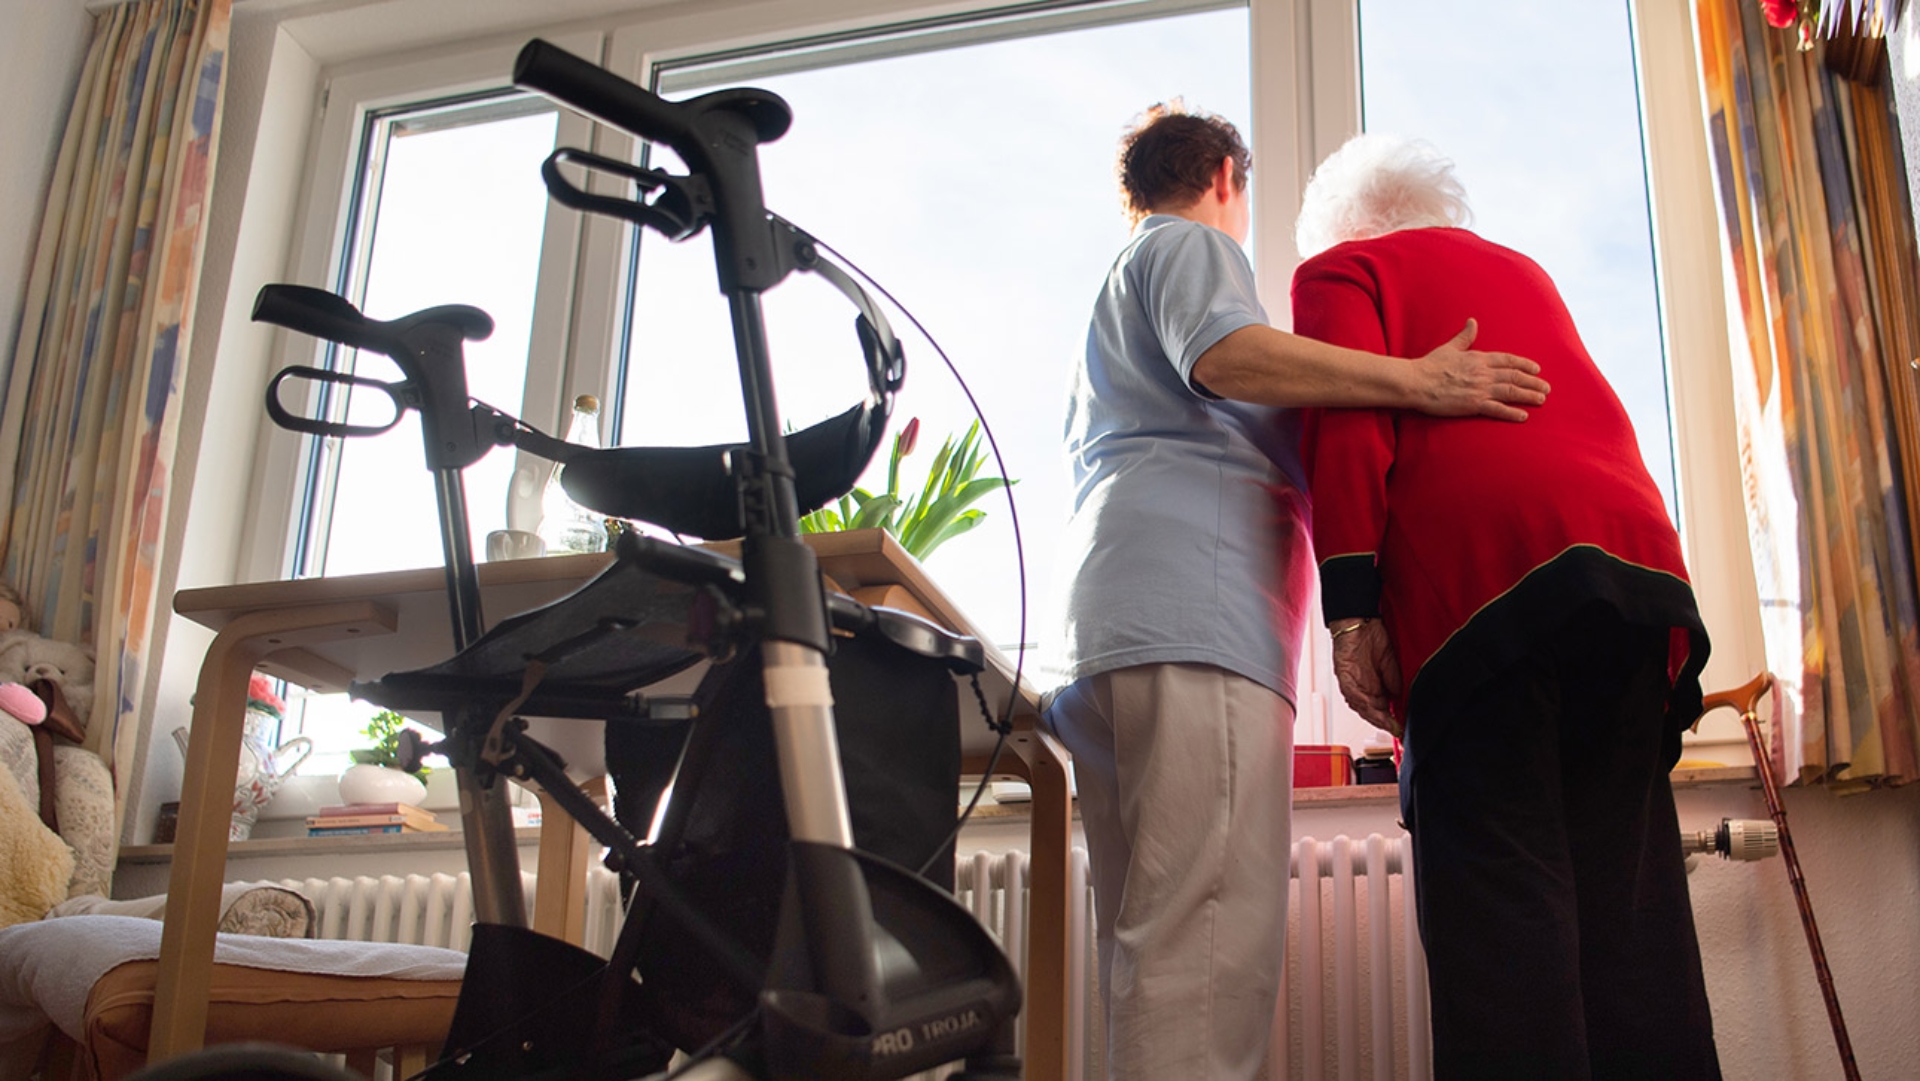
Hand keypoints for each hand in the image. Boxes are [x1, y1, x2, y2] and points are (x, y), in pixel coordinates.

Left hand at [1331, 619, 1403, 738]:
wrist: (1359, 620)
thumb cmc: (1373, 638)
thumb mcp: (1391, 663)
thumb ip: (1394, 682)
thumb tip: (1399, 698)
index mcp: (1373, 686)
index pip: (1381, 710)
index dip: (1390, 720)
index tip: (1401, 728)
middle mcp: (1361, 688)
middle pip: (1370, 711)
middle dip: (1383, 722)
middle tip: (1396, 729)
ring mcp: (1351, 683)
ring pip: (1360, 705)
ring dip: (1373, 715)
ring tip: (1386, 722)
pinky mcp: (1343, 674)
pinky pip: (1350, 691)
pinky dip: (1360, 700)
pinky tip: (1369, 706)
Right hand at [1414, 319, 1549, 421]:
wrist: (1416, 382)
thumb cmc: (1430, 365)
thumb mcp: (1449, 347)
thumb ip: (1464, 336)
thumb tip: (1472, 321)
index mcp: (1479, 358)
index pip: (1508, 360)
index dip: (1525, 364)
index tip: (1536, 369)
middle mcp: (1483, 373)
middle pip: (1515, 376)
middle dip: (1533, 381)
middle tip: (1546, 387)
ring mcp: (1480, 389)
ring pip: (1511, 391)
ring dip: (1529, 395)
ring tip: (1541, 399)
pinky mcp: (1473, 404)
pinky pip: (1497, 409)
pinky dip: (1512, 412)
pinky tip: (1523, 416)